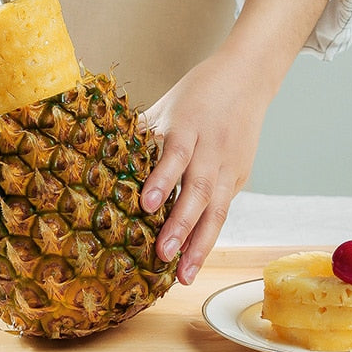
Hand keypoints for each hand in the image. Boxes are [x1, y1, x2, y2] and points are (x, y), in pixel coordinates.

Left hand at [140, 50, 267, 284]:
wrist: (246, 78)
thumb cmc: (198, 91)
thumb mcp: (166, 103)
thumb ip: (142, 131)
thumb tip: (105, 155)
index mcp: (189, 123)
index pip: (176, 154)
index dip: (162, 180)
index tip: (145, 205)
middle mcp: (212, 146)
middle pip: (199, 188)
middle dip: (181, 224)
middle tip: (163, 253)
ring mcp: (229, 164)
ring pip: (217, 207)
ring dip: (200, 243)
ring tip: (184, 273)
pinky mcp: (240, 177)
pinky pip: (224, 209)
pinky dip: (210, 234)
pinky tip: (195, 257)